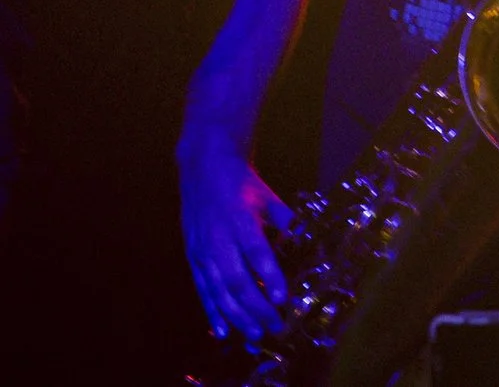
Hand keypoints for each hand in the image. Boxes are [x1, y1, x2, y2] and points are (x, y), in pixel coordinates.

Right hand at [178, 139, 295, 341]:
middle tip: (274, 327)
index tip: (282, 299)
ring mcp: (202, 250)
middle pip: (237, 280)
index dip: (269, 278)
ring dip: (237, 316)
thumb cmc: (242, 184)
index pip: (256, 253)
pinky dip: (213, 311)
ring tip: (254, 335)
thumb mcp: (268, 196)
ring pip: (219, 291)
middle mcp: (218, 239)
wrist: (204, 168)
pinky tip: (223, 330)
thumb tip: (302, 240)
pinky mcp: (192, 257)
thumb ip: (285, 219)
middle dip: (256, 307)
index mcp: (240, 220)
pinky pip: (202, 290)